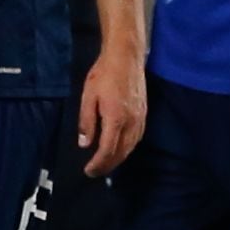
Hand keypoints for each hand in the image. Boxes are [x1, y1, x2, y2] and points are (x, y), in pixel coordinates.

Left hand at [76, 42, 146, 176]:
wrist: (125, 57)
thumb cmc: (103, 74)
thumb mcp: (88, 97)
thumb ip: (87, 122)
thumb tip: (85, 144)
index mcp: (115, 119)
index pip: (108, 150)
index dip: (98, 164)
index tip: (88, 170)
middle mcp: (131, 122)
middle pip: (121, 153)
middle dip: (108, 165)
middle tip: (95, 172)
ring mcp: (140, 118)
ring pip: (131, 147)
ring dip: (118, 159)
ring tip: (106, 164)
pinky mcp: (144, 113)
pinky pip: (137, 138)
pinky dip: (128, 148)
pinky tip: (121, 148)